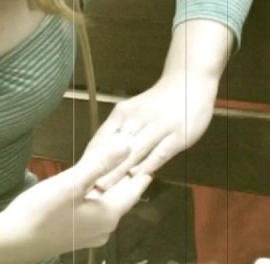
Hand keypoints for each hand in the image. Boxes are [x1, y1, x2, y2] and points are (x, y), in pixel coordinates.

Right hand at [0, 141, 151, 261]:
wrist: (11, 242)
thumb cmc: (41, 212)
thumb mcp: (71, 183)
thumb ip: (101, 163)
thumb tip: (128, 145)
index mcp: (108, 214)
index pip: (133, 189)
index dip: (141, 171)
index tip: (149, 155)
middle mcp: (104, 227)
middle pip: (121, 196)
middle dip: (125, 176)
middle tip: (131, 154)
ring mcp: (89, 233)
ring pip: (106, 203)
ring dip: (109, 185)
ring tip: (112, 164)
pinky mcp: (74, 234)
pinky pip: (93, 209)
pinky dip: (95, 194)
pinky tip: (88, 185)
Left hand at [81, 71, 219, 192]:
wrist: (190, 82)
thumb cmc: (159, 102)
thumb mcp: (135, 111)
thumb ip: (121, 130)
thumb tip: (101, 154)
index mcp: (124, 113)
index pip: (102, 138)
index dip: (91, 158)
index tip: (79, 176)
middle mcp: (139, 118)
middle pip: (116, 147)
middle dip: (101, 167)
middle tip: (87, 187)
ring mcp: (160, 126)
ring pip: (135, 150)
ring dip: (119, 169)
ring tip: (106, 187)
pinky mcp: (179, 135)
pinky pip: (160, 152)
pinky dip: (147, 164)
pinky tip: (137, 177)